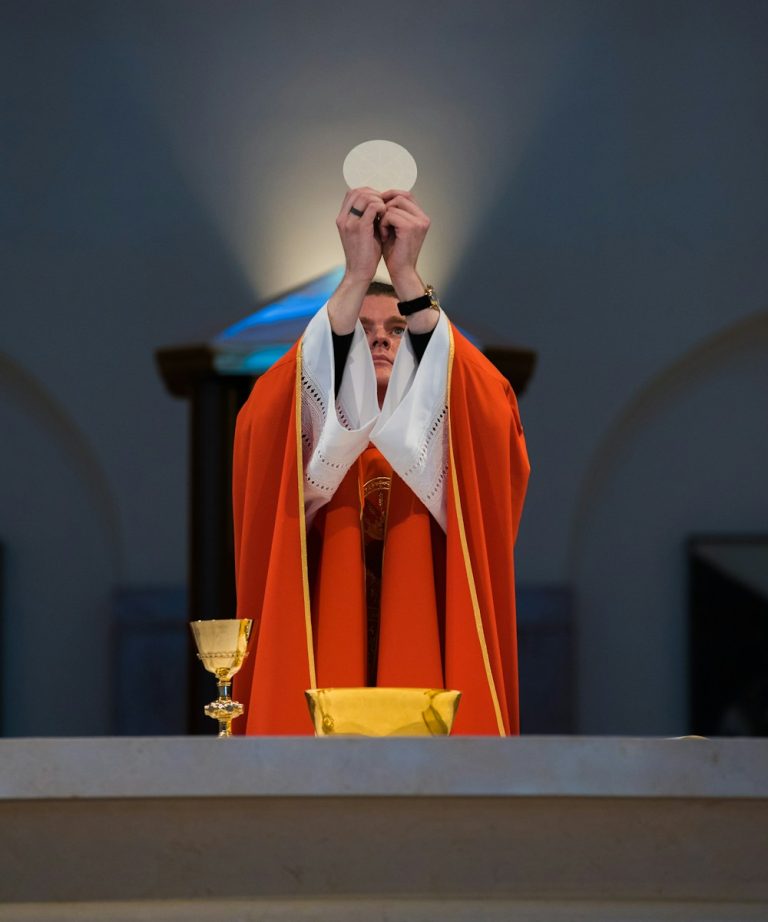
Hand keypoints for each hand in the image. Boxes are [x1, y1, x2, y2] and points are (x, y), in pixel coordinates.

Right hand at [328, 188, 385, 334]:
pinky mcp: (360, 228)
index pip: (352, 192)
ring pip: (365, 196)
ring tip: (385, 212)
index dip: (368, 192)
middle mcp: (343, 218)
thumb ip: (367, 217)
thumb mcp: (363, 232)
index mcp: (342, 218)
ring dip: (379, 200)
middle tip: (384, 205)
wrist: (359, 273)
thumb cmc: (364, 255)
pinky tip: (386, 218)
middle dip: (374, 194)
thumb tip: (379, 204)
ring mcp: (350, 222)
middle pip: (358, 191)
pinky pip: (373, 207)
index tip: (379, 202)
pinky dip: (382, 208)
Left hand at [379, 190, 429, 299]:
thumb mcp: (395, 228)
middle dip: (385, 204)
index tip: (378, 207)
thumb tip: (381, 196)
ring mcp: (418, 222)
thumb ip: (393, 212)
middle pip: (401, 196)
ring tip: (382, 230)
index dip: (390, 197)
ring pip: (393, 205)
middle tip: (378, 219)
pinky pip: (390, 215)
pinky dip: (382, 224)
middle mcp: (423, 218)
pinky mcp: (410, 228)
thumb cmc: (396, 253)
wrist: (401, 272)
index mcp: (421, 217)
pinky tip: (383, 236)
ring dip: (383, 216)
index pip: (405, 195)